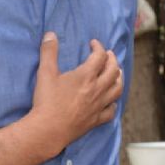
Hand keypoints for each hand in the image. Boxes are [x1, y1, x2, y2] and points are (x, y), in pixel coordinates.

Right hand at [30, 32, 122, 156]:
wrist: (48, 129)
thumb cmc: (47, 101)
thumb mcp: (45, 73)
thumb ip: (49, 52)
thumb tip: (50, 34)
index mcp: (86, 76)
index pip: (99, 56)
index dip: (98, 47)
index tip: (93, 44)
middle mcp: (97, 89)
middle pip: (113, 71)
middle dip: (112, 60)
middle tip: (108, 55)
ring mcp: (99, 105)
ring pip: (117, 89)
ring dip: (119, 78)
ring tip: (116, 73)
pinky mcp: (96, 119)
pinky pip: (111, 111)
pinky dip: (113, 103)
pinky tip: (111, 101)